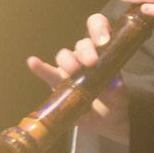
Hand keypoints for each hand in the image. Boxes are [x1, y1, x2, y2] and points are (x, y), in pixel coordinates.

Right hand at [27, 13, 128, 144]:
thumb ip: (117, 90)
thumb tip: (114, 84)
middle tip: (91, 63)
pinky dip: (40, 68)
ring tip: (72, 71)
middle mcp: (85, 55)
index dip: (99, 28)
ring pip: (65, 56)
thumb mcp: (120, 98)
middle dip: (86, 50)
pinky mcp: (57, 83)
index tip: (103, 40)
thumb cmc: (114, 103)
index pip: (98, 28)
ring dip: (68, 61)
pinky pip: (48, 73)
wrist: (103, 124)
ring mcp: (70, 68)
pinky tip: (33, 62)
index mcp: (104, 52)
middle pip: (82, 44)